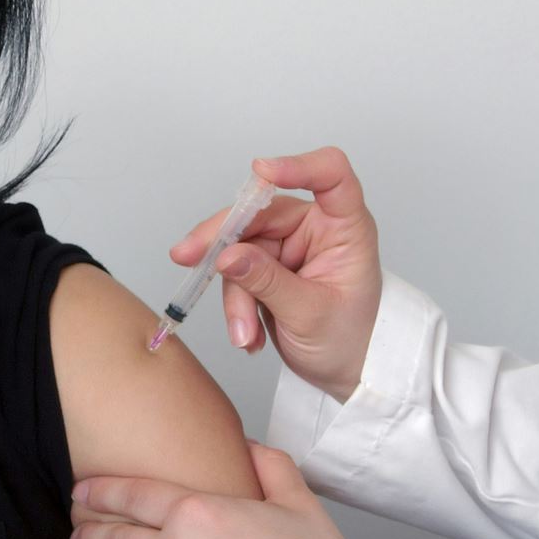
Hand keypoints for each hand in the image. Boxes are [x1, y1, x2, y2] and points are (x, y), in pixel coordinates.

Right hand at [174, 147, 380, 399]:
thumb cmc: (349, 340)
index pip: (330, 175)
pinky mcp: (266, 266)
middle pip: (261, 212)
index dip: (297, 166)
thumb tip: (227, 255)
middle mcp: (315, 228)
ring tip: (245, 334)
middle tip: (190, 259)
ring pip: (239, 248)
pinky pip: (235, 273)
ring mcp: (288, 246)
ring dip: (235, 295)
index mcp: (344, 227)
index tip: (261, 171)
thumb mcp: (309, 314)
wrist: (345, 373)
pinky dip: (236, 305)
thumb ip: (267, 282)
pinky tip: (249, 334)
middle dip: (225, 243)